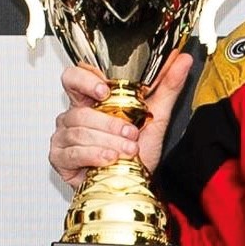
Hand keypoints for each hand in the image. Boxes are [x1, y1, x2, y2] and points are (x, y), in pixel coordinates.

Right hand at [48, 48, 191, 191]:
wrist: (134, 185)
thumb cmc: (138, 152)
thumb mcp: (156, 117)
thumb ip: (168, 87)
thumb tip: (184, 60)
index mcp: (90, 100)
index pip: (73, 77)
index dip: (84, 80)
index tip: (104, 91)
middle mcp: (73, 115)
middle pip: (79, 111)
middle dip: (109, 124)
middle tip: (131, 134)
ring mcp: (63, 136)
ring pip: (78, 132)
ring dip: (107, 143)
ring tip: (126, 152)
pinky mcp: (60, 157)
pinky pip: (72, 152)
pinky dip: (93, 155)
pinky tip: (108, 160)